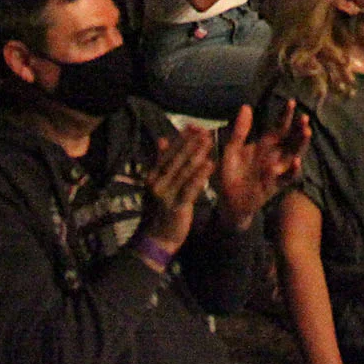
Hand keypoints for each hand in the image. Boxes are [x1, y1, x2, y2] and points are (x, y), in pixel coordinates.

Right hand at [137, 122, 218, 253]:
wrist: (156, 238)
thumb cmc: (159, 209)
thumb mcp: (157, 184)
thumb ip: (160, 162)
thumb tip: (162, 139)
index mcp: (153, 176)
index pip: (168, 153)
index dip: (181, 139)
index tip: (193, 126)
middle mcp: (157, 183)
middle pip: (176, 159)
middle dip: (191, 143)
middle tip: (204, 130)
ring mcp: (166, 196)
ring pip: (184, 171)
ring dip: (197, 155)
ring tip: (209, 141)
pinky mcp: (176, 207)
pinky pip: (190, 189)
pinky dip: (200, 175)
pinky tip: (211, 164)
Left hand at [215, 100, 310, 228]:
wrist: (227, 200)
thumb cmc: (230, 173)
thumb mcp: (232, 148)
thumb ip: (240, 130)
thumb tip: (246, 106)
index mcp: (264, 145)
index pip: (279, 127)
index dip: (285, 115)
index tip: (291, 101)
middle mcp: (274, 155)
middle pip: (291, 140)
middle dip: (298, 129)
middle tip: (304, 117)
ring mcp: (276, 170)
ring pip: (293, 155)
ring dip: (300, 144)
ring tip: (306, 132)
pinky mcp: (274, 185)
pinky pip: (287, 178)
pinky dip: (293, 170)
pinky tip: (296, 161)